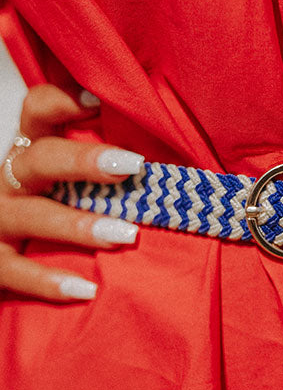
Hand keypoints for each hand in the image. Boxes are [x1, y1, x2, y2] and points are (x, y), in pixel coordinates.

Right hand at [0, 84, 144, 301]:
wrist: (2, 257)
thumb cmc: (53, 213)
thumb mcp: (66, 182)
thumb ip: (99, 167)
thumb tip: (160, 157)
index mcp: (29, 153)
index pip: (37, 112)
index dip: (62, 101)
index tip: (99, 99)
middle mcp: (9, 181)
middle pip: (40, 159)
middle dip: (83, 160)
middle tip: (132, 165)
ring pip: (31, 216)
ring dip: (78, 225)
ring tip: (125, 235)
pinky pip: (16, 272)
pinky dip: (50, 282)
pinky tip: (87, 290)